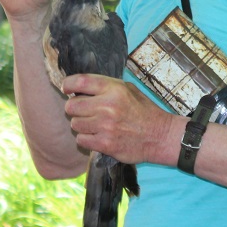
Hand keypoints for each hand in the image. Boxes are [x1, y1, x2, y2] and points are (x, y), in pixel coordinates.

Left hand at [63, 74, 181, 165]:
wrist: (160, 136)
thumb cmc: (143, 111)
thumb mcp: (129, 89)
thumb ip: (105, 87)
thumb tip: (79, 88)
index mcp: (114, 89)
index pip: (80, 81)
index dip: (67, 84)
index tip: (66, 88)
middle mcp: (108, 106)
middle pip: (71, 105)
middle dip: (74, 108)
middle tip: (83, 111)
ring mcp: (106, 126)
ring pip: (75, 124)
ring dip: (81, 125)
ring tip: (93, 125)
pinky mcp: (105, 144)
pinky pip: (81, 140)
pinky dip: (86, 139)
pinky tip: (96, 136)